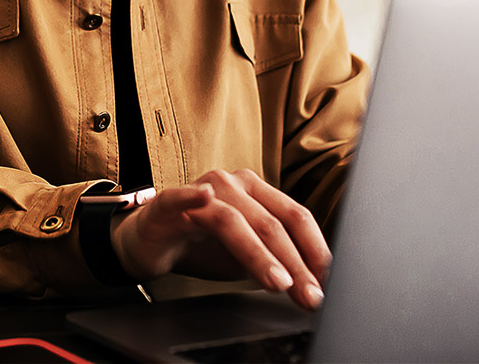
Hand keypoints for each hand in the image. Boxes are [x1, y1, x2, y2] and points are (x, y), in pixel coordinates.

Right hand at [109, 169, 329, 310]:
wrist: (150, 242)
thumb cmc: (201, 245)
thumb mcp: (245, 256)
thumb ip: (274, 261)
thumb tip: (311, 285)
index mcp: (257, 191)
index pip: (295, 217)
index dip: (315, 250)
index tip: (328, 283)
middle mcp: (233, 184)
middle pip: (272, 222)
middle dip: (296, 263)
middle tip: (309, 295)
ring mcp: (201, 190)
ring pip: (235, 220)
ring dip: (260, 254)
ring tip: (278, 282)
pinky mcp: (168, 203)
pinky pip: (181, 198)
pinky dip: (192, 196)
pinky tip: (205, 198)